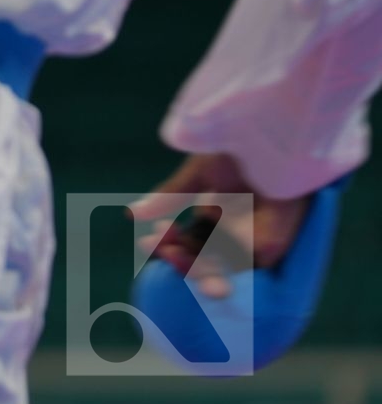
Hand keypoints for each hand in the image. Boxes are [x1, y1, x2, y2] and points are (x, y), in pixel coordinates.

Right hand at [127, 151, 310, 298]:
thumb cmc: (240, 148)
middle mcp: (236, 228)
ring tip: (167, 253)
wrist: (272, 137)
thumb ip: (168, 198)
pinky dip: (215, 264)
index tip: (146, 240)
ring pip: (220, 264)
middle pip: (203, 255)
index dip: (168, 242)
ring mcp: (254, 238)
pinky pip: (241, 265)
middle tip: (152, 248)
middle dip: (178, 258)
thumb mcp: (196, 175)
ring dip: (192, 264)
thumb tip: (130, 215)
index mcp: (219, 212)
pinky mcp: (272, 245)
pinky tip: (192, 252)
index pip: (190, 238)